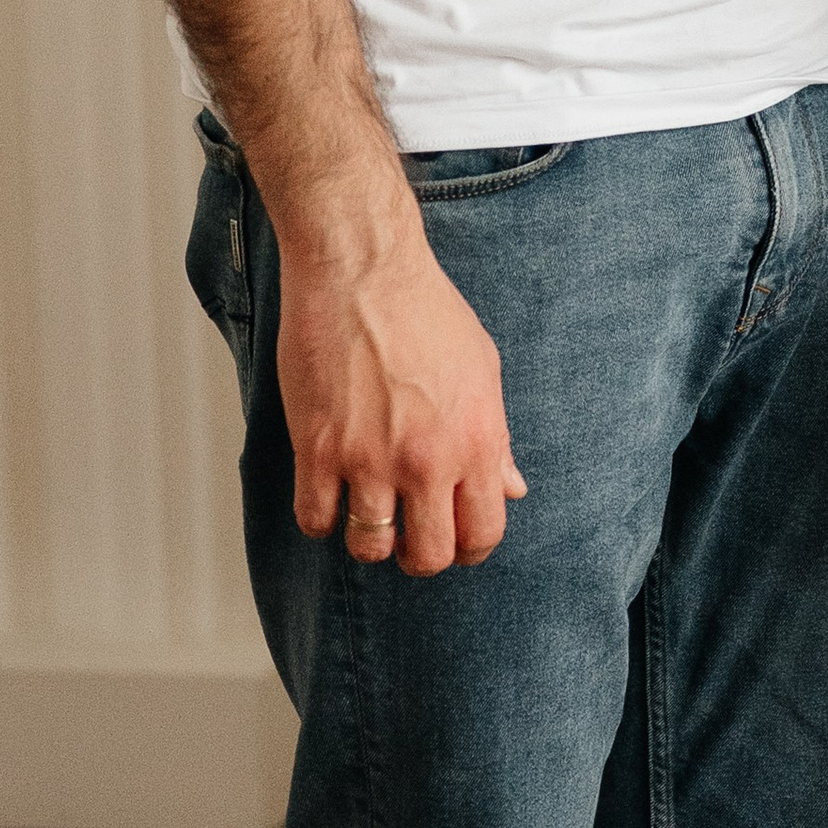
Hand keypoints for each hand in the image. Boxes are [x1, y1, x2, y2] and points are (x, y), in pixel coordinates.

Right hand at [278, 200, 527, 575]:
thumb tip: (511, 487)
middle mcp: (427, 461)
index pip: (482, 533)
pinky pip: (315, 520)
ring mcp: (369, 459)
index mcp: (477, 441)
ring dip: (369, 540)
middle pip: (427, 555)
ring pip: (368, 547)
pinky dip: (322, 517)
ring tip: (367, 512)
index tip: (454, 541)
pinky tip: (328, 493)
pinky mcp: (318, 449)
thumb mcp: (483, 369)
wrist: (362, 271)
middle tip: (408, 537)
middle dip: (418, 557)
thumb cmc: (425, 310)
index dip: (470, 549)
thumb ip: (497, 437)